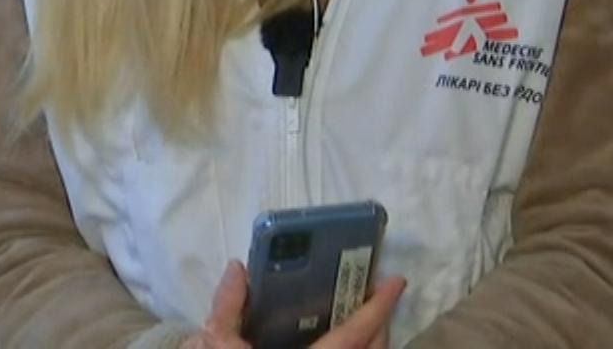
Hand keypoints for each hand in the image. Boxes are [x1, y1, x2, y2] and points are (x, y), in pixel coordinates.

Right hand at [182, 260, 407, 348]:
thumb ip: (227, 310)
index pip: (352, 339)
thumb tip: (239, 270)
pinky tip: (346, 344)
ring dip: (372, 343)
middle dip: (380, 323)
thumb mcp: (216, 346)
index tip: (396, 282)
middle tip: (376, 294)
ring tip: (365, 319)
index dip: (376, 310)